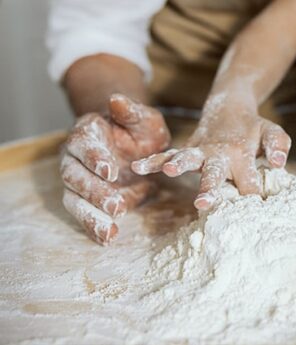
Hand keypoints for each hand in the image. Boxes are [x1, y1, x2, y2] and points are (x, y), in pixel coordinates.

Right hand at [61, 94, 170, 244]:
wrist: (138, 146)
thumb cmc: (139, 130)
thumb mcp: (143, 118)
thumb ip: (131, 111)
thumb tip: (117, 100)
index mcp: (86, 133)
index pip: (83, 145)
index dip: (94, 158)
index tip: (110, 170)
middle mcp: (75, 158)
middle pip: (74, 176)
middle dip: (93, 192)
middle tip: (115, 205)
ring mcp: (79, 181)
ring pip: (74, 200)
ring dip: (90, 216)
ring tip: (109, 231)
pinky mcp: (87, 200)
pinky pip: (85, 215)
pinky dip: (94, 228)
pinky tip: (107, 239)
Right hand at [132, 93, 290, 209]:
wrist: (230, 107)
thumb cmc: (255, 128)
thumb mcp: (272, 133)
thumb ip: (278, 146)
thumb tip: (279, 163)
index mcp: (242, 155)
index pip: (248, 183)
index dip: (252, 198)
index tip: (254, 213)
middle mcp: (219, 155)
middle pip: (214, 174)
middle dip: (209, 189)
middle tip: (204, 204)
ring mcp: (200, 151)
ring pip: (187, 159)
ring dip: (177, 165)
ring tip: (168, 172)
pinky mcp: (187, 149)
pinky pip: (167, 154)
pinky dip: (153, 159)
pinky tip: (138, 167)